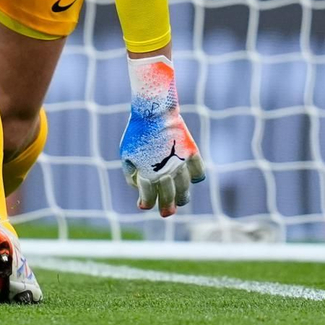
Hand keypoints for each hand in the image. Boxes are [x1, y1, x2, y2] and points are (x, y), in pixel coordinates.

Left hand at [119, 55, 205, 216]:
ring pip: (185, 190)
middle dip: (167, 209)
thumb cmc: (137, 133)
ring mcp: (180, 165)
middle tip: (167, 212)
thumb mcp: (126, 155)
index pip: (148, 200)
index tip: (143, 204)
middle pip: (169, 199)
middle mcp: (165, 174)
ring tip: (181, 199)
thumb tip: (139, 187)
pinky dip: (196, 178)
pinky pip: (199, 173)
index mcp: (147, 175)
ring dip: (182, 198)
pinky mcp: (191, 154)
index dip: (145, 204)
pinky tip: (190, 177)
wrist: (153, 111)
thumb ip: (131, 175)